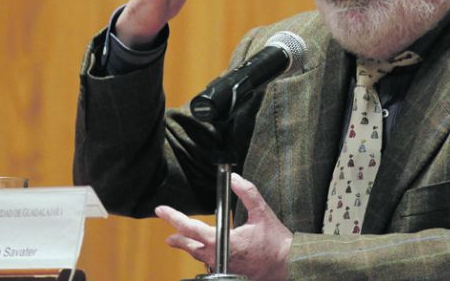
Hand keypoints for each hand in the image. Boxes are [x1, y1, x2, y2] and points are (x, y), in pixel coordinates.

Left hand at [155, 173, 291, 280]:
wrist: (288, 265)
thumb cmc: (276, 241)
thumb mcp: (262, 212)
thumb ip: (248, 192)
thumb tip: (235, 178)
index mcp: (225, 242)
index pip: (191, 229)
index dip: (174, 218)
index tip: (161, 210)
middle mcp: (220, 257)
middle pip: (190, 247)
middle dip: (177, 239)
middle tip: (167, 235)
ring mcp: (224, 268)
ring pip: (199, 257)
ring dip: (189, 248)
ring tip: (178, 241)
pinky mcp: (230, 274)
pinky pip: (211, 264)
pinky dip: (204, 256)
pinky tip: (204, 252)